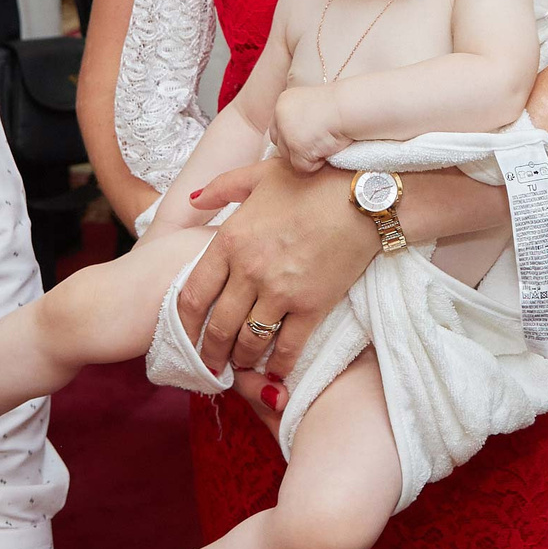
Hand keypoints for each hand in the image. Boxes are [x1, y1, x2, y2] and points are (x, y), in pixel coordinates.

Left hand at [182, 155, 375, 387]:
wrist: (363, 192)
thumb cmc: (311, 179)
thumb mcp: (258, 175)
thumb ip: (220, 188)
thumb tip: (193, 200)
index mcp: (230, 240)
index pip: (193, 294)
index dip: (184, 324)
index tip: (184, 337)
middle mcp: (249, 271)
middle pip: (218, 326)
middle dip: (210, 353)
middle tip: (209, 366)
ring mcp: (281, 291)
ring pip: (249, 341)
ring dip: (241, 360)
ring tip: (239, 368)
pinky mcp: (313, 306)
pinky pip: (288, 346)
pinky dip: (279, 365)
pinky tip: (275, 373)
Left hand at [270, 86, 350, 173]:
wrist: (351, 107)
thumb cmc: (340, 107)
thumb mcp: (312, 105)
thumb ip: (300, 117)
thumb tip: (297, 136)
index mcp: (284, 102)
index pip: (278, 128)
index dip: (291, 138)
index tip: (305, 140)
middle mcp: (281, 115)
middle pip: (281, 144)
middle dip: (297, 149)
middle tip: (316, 144)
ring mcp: (288, 131)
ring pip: (289, 157)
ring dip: (307, 155)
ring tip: (325, 144)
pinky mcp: (297, 147)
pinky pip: (302, 166)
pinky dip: (316, 163)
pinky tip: (327, 150)